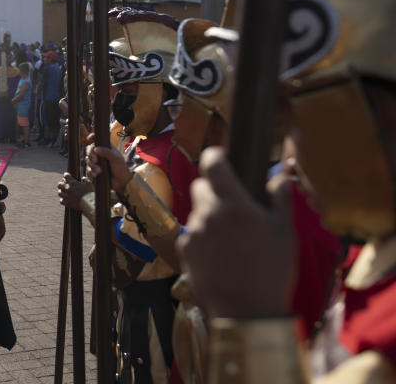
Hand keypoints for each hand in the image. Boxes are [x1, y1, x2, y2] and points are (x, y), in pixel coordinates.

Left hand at [57, 172, 92, 207]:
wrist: (89, 203)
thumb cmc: (90, 192)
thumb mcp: (88, 183)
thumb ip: (85, 179)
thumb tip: (83, 178)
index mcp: (72, 183)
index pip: (66, 176)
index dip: (67, 175)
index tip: (67, 176)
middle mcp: (68, 189)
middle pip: (59, 184)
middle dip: (62, 184)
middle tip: (64, 184)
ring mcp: (67, 196)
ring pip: (59, 193)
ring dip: (62, 192)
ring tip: (64, 192)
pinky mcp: (67, 203)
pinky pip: (61, 201)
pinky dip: (63, 200)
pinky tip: (65, 199)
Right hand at [85, 133, 131, 191]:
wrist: (121, 182)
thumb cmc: (121, 168)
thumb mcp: (116, 158)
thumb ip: (107, 152)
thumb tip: (96, 149)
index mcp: (106, 148)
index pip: (97, 140)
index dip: (92, 137)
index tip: (89, 138)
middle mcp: (100, 154)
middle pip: (89, 150)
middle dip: (91, 155)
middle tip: (96, 160)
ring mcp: (96, 162)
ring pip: (88, 160)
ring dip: (92, 165)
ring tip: (99, 171)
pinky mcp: (94, 170)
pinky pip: (88, 169)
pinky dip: (91, 172)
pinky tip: (96, 175)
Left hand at [177, 147, 295, 318]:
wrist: (246, 313)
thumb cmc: (272, 273)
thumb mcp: (285, 235)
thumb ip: (280, 200)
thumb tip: (279, 178)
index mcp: (234, 206)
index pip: (212, 163)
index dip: (216, 156)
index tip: (222, 158)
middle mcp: (208, 215)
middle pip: (201, 186)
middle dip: (215, 190)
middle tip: (234, 207)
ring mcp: (192, 233)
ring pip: (197, 211)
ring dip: (209, 216)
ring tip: (231, 238)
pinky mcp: (183, 251)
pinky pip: (191, 234)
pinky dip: (202, 237)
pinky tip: (220, 255)